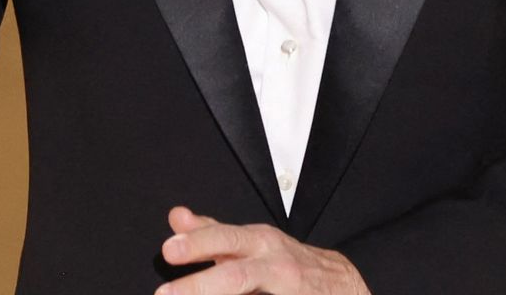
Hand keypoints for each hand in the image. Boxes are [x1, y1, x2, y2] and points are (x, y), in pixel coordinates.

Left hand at [155, 206, 370, 294]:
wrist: (340, 283)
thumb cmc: (286, 262)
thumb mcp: (249, 242)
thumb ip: (212, 234)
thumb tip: (177, 217)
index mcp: (257, 242)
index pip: (223, 238)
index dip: (196, 244)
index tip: (168, 250)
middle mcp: (273, 263)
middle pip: (235, 274)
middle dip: (200, 286)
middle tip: (166, 294)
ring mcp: (285, 285)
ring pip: (245, 286)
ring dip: (211, 292)